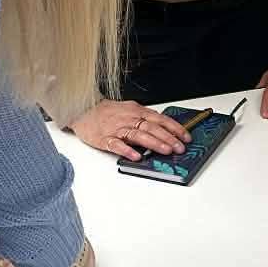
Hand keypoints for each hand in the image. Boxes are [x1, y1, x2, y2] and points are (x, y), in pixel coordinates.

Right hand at [70, 98, 188, 162]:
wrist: (81, 110)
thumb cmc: (106, 112)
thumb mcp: (128, 109)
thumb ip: (144, 118)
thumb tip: (163, 128)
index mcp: (136, 111)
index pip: (160, 119)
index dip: (174, 128)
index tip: (186, 137)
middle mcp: (128, 119)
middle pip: (152, 127)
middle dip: (168, 138)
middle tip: (180, 147)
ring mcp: (116, 129)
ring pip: (138, 135)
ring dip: (154, 143)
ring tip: (166, 151)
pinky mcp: (104, 139)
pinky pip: (117, 145)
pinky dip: (127, 150)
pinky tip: (136, 156)